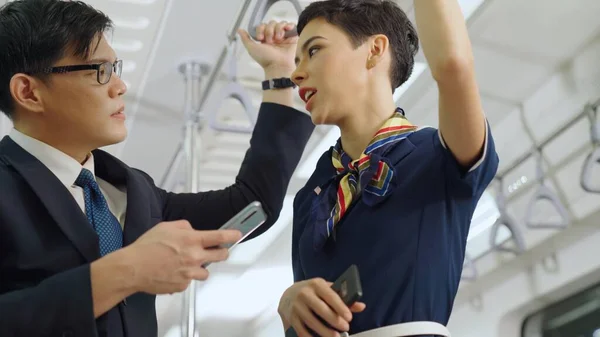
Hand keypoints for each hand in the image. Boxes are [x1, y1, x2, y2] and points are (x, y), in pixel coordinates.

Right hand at [124, 220, 240, 294]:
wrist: (132, 268)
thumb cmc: (146, 247)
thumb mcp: (166, 227)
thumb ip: (184, 227)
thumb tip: (193, 230)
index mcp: (192, 240)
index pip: (219, 237)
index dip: (231, 235)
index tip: (238, 234)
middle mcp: (194, 257)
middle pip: (221, 256)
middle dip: (222, 253)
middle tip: (216, 251)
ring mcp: (190, 273)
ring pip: (205, 272)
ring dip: (199, 267)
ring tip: (184, 263)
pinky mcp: (183, 285)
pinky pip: (190, 281)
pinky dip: (184, 277)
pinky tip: (172, 272)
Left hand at [238, 20, 297, 72]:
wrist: (278, 66)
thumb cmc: (265, 60)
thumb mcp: (252, 49)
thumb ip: (245, 39)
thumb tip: (239, 30)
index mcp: (265, 38)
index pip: (263, 26)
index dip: (261, 29)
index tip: (260, 38)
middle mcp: (274, 36)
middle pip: (272, 23)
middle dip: (269, 30)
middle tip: (270, 41)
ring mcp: (283, 37)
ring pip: (280, 23)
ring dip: (278, 29)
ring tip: (278, 38)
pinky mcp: (292, 38)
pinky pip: (291, 26)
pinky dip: (289, 25)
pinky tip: (286, 30)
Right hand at [278, 278, 365, 336]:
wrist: (288, 294)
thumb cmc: (312, 292)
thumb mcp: (326, 289)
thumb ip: (343, 298)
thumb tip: (361, 306)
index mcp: (316, 284)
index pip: (330, 296)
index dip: (340, 307)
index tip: (349, 317)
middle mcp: (304, 294)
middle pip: (321, 309)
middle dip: (335, 321)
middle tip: (345, 328)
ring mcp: (296, 306)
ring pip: (312, 322)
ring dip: (325, 332)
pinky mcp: (291, 318)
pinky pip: (301, 330)